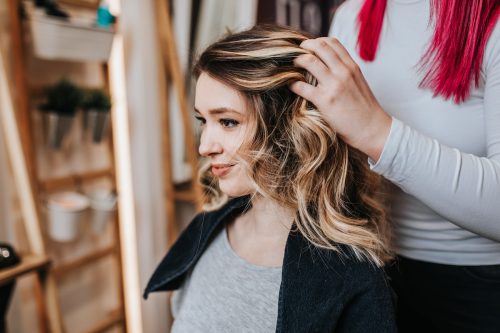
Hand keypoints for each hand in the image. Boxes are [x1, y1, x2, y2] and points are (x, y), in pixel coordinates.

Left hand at [290, 37, 391, 161]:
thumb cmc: (364, 108)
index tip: (308, 48)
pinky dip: (292, 84)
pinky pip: (302, 87)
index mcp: (352, 66)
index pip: (332, 42)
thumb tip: (328, 66)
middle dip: (303, 47)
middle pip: (319, 46)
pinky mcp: (325, 101)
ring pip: (309, 61)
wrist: (372, 129)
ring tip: (290, 67)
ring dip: (296, 61)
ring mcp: (334, 85)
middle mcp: (343, 72)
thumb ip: (345, 71)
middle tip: (295, 54)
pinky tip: (290, 86)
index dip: (316, 41)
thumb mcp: (358, 82)